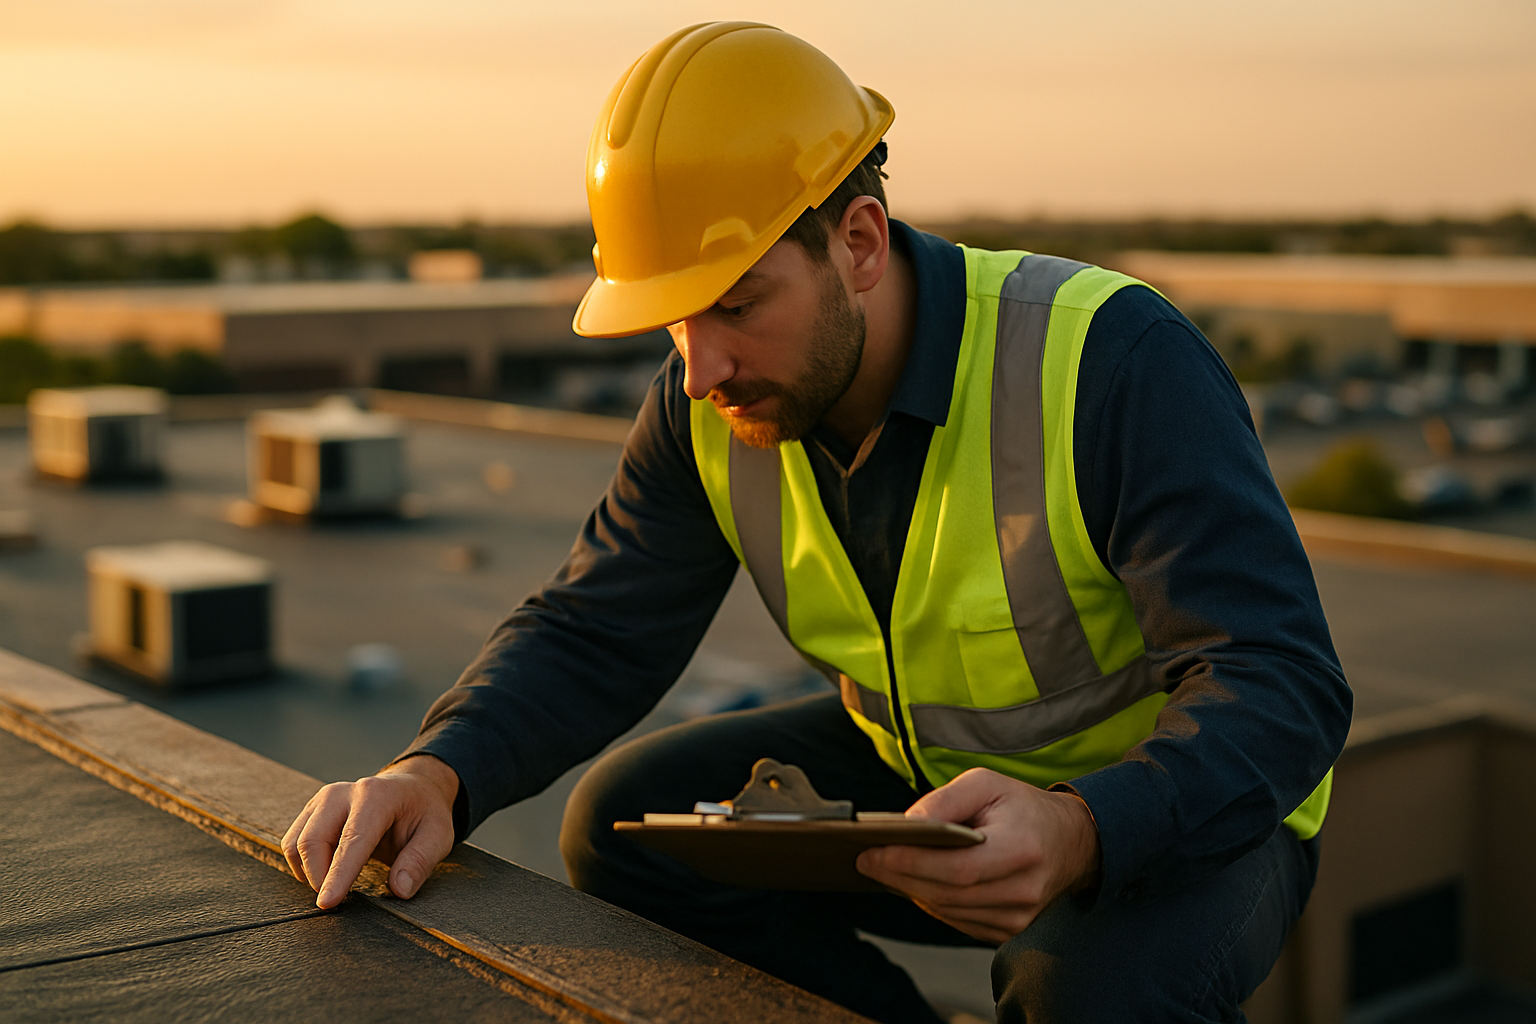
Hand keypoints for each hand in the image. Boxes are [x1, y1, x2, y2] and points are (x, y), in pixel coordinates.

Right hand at [281, 754, 458, 908]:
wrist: (412, 789)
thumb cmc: (424, 813)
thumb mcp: (438, 835)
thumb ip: (420, 862)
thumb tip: (399, 890)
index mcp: (376, 796)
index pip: (351, 840)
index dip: (337, 875)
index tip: (327, 903)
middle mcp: (343, 793)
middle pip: (312, 841)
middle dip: (319, 878)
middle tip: (339, 903)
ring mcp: (323, 800)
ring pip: (296, 844)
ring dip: (309, 873)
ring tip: (337, 884)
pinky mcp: (312, 810)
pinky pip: (292, 843)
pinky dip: (302, 865)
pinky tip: (326, 871)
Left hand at [855, 767, 1100, 943]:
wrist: (1072, 842)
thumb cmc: (1023, 808)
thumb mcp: (986, 784)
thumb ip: (944, 801)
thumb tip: (904, 825)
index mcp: (1022, 849)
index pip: (956, 868)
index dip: (910, 863)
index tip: (871, 852)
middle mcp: (1023, 890)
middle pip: (947, 894)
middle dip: (899, 877)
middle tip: (866, 860)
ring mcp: (1019, 917)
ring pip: (948, 911)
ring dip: (911, 891)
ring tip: (883, 869)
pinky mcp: (1010, 930)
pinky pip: (958, 921)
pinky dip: (932, 902)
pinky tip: (914, 883)